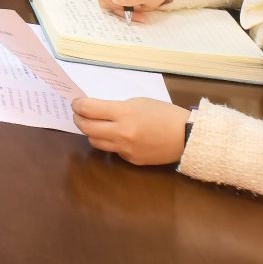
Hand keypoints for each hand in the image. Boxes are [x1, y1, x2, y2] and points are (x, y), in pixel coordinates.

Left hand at [72, 97, 188, 164]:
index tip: (76, 103)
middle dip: (79, 119)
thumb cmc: (164, 114)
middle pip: (87, 128)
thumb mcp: (138, 102)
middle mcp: (122, 133)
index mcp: (124, 114)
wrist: (186, 137)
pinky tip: (115, 137)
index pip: (89, 109)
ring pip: (95, 142)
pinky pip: (112, 151)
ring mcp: (126, 149)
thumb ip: (115, 107)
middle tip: (79, 114)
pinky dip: (109, 143)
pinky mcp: (131, 160)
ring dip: (90, 132)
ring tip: (94, 125)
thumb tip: (96, 110)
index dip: (78, 105)